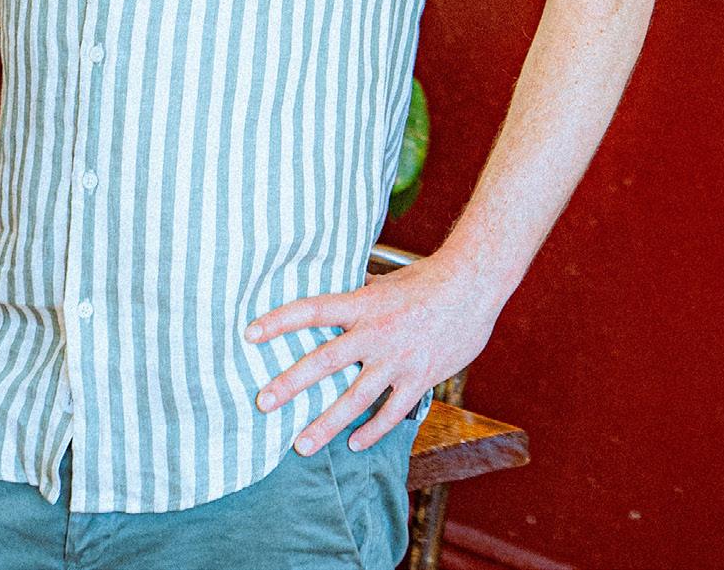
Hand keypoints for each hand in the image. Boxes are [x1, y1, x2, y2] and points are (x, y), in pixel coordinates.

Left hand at [244, 253, 497, 455]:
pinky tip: (354, 443)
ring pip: (355, 398)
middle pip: (324, 361)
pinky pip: (391, 412)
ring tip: (300, 445)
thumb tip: (338, 297)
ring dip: (326, 424)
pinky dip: (372, 431)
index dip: (279, 321)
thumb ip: (360, 296)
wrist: (473, 285)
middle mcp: (375, 332)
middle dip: (291, 384)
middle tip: (262, 402)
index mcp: (363, 304)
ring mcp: (398, 359)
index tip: (250, 334)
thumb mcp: (386, 282)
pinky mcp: (420, 378)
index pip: (311, 310)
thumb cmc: (428, 279)